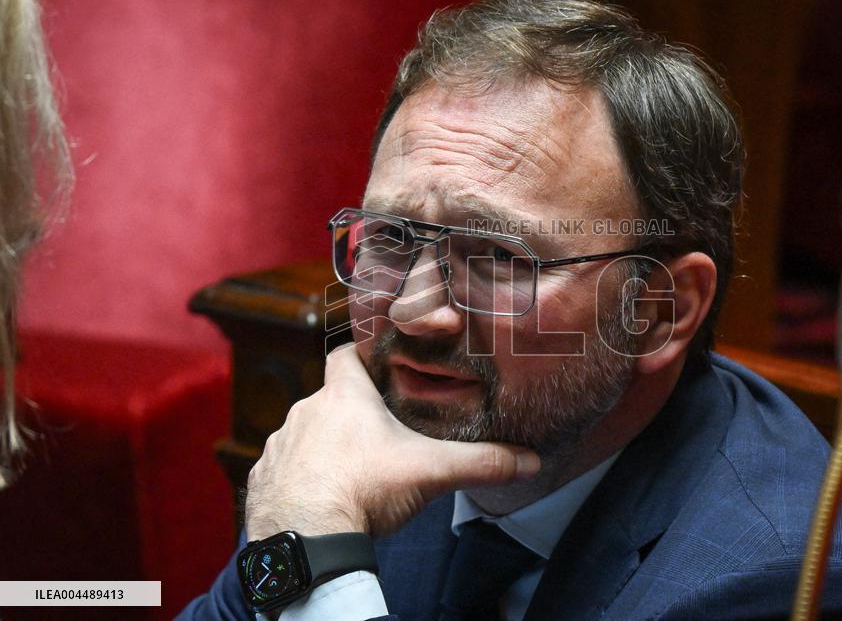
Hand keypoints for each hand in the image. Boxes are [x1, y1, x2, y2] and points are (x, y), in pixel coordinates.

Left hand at [244, 344, 540, 540]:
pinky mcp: (262, 478)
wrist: (308, 539)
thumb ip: (481, 462)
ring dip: (324, 445)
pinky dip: (300, 477)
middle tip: (381, 435)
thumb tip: (529, 460)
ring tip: (352, 471)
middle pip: (330, 399)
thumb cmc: (364, 490)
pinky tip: (321, 496)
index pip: (345, 354)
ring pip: (305, 434)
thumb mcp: (431, 471)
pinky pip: (282, 468)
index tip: (379, 365)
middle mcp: (304, 412)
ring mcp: (278, 445)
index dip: (362, 356)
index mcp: (343, 397)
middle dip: (352, 413)